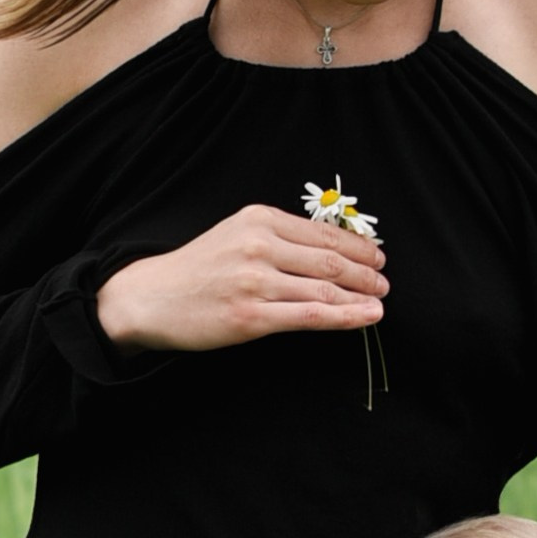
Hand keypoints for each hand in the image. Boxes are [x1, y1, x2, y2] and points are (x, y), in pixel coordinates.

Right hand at [95, 204, 387, 351]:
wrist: (151, 298)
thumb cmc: (196, 270)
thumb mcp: (235, 235)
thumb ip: (277, 237)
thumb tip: (329, 250)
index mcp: (258, 219)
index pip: (321, 232)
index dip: (357, 246)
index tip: (376, 256)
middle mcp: (259, 246)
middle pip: (329, 259)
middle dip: (365, 272)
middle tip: (384, 281)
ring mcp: (256, 282)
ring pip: (325, 288)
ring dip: (361, 296)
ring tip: (380, 301)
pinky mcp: (252, 317)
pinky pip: (311, 316)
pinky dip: (346, 317)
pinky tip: (367, 317)